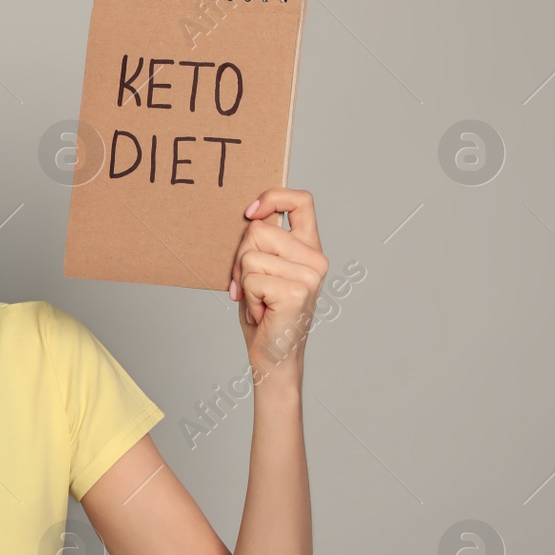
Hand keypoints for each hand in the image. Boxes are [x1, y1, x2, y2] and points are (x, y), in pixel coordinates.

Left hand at [228, 187, 327, 384]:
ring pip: (249, 255)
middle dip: (239, 258)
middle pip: (257, 230)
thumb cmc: (264, 315)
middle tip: (249, 287)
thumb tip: (248, 217)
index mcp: (308, 248)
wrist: (274, 357)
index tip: (251, 212)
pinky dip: (248, 298)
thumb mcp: (261, 271)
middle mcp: (315, 258)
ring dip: (243, 282)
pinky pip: (251, 279)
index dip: (273, 197)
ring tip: (258, 302)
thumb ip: (261, 244)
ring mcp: (310, 274)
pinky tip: (262, 313)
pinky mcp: (297, 291)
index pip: (301, 201)